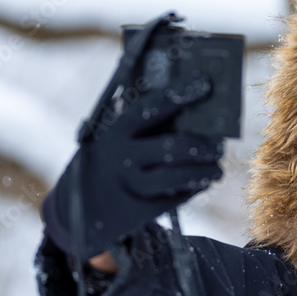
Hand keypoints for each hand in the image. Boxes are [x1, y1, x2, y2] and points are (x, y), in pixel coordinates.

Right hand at [41, 75, 223, 257]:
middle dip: (203, 145)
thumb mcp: (112, 138)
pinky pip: (173, 198)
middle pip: (172, 147)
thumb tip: (189, 108)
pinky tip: (202, 182)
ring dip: (204, 171)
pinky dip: (192, 188)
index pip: (150, 106)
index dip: (179, 94)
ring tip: (217, 168)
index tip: (204, 84)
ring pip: (176, 177)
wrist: (77, 209)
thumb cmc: (106, 161)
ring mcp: (129, 185)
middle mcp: (120, 156)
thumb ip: (142, 125)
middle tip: (219, 145)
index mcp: (114, 131)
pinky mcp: (137, 210)